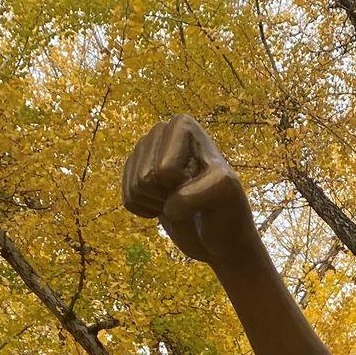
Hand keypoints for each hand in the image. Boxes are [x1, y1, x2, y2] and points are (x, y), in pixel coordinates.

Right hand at [121, 116, 258, 264]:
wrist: (220, 229)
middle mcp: (160, 131)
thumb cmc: (226, 207)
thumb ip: (194, 193)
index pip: (165, 169)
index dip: (184, 184)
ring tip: (180, 199)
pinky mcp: (134, 173)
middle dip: (168, 195)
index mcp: (182, 124)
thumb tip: (167, 208)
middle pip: (145, 178)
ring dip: (159, 204)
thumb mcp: (223, 192)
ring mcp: (144, 151)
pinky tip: (166, 205)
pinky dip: (148, 211)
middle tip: (191, 193)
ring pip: (135, 189)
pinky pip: (129, 201)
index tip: (202, 181)